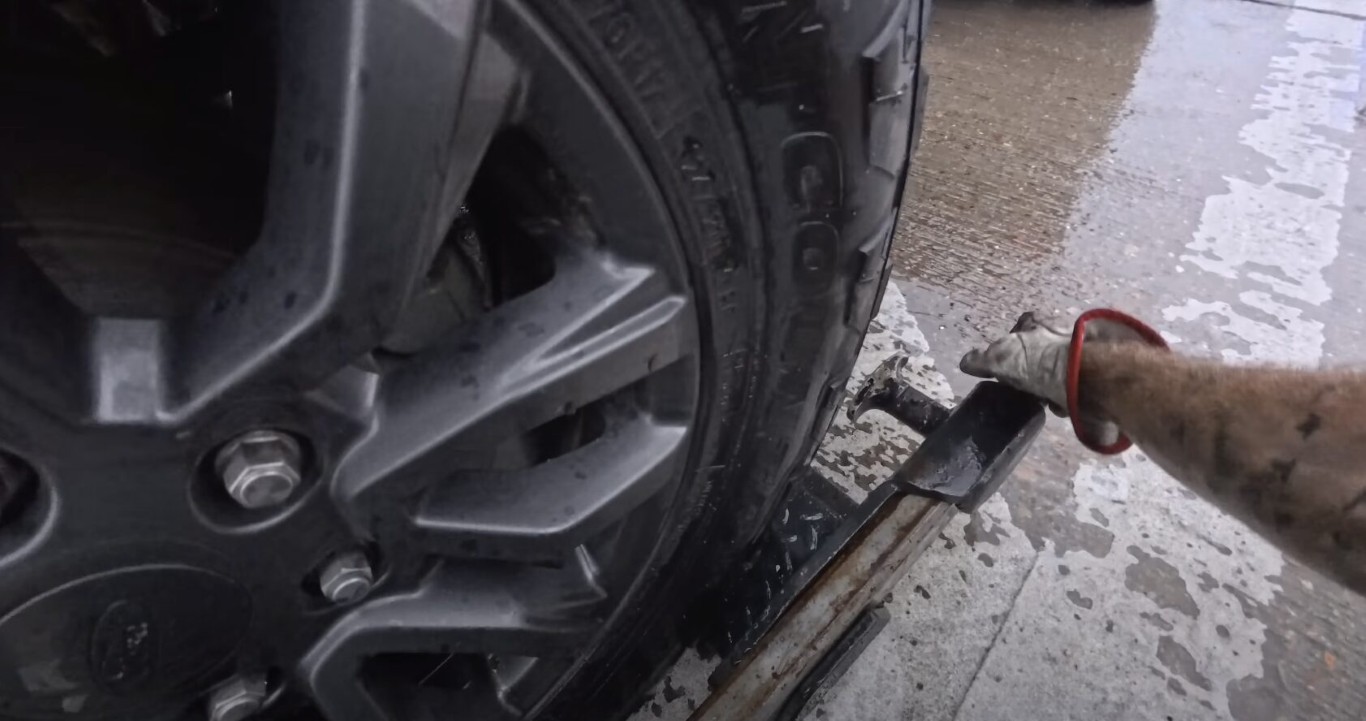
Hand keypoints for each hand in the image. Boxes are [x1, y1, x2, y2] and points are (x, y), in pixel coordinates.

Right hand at [959, 311, 1155, 447]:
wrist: (1087, 376)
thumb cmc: (1041, 361)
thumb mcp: (1001, 359)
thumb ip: (982, 360)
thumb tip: (965, 362)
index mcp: (1036, 325)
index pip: (1023, 325)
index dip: (1014, 341)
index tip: (1008, 361)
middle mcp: (1060, 334)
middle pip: (1043, 349)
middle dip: (1034, 368)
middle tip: (1026, 386)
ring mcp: (1081, 353)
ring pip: (1062, 368)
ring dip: (1054, 384)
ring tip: (1046, 400)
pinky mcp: (1097, 374)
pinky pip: (1078, 386)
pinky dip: (1070, 397)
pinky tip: (1064, 406)